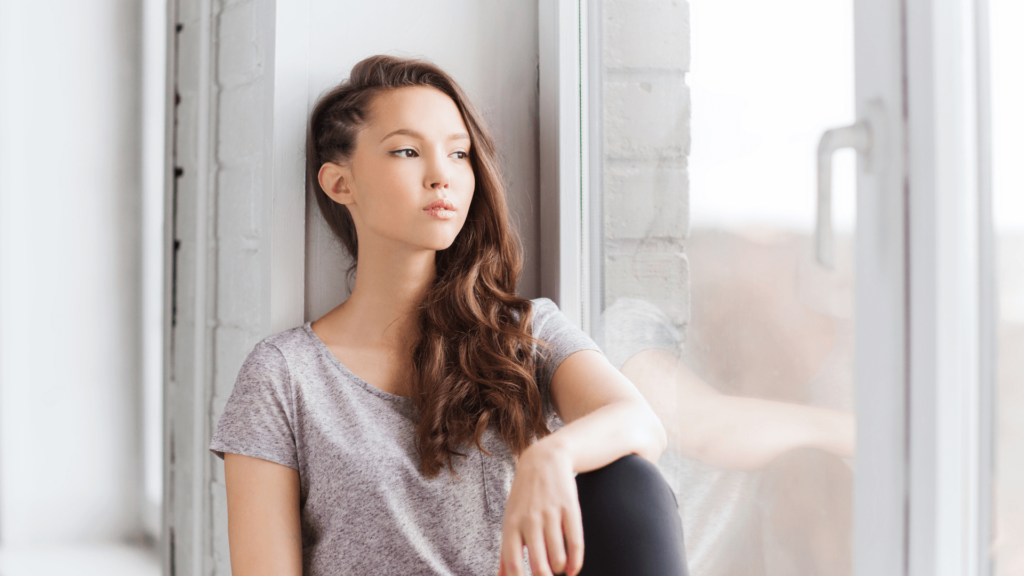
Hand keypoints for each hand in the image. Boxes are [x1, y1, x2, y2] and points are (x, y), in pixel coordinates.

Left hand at [496, 438, 583, 575]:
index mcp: (511, 525)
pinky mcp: (570, 508)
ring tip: (558, 569)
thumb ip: (506, 552)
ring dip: (559, 570)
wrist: (545, 460)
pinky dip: (575, 562)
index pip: (513, 564)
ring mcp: (551, 514)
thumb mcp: (511, 520)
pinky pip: (575, 543)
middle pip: (539, 566)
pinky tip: (572, 569)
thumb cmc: (525, 496)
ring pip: (557, 557)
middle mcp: (529, 520)